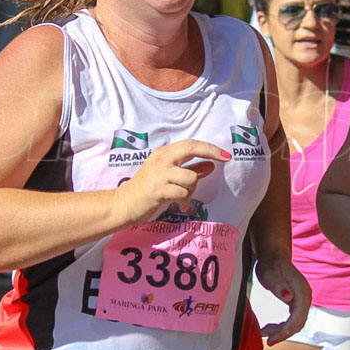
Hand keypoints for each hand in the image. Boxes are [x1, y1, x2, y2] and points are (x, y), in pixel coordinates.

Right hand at [111, 140, 229, 224]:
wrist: (123, 204)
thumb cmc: (146, 191)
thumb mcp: (168, 176)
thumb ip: (190, 170)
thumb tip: (211, 166)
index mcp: (163, 153)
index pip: (190, 144)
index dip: (210, 148)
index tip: (226, 155)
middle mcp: (161, 159)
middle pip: (191, 148)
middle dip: (211, 152)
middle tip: (224, 160)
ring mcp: (159, 174)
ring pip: (191, 177)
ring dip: (192, 190)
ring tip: (183, 198)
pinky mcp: (158, 190)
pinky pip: (183, 193)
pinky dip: (185, 201)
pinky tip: (179, 205)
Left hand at [254, 258, 310, 345]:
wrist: (274, 256)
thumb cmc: (271, 264)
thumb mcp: (270, 273)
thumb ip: (279, 285)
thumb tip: (288, 298)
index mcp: (301, 290)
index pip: (299, 315)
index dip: (287, 329)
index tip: (273, 338)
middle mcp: (305, 296)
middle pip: (298, 322)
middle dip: (283, 334)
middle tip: (268, 341)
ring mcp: (301, 300)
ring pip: (295, 323)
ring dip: (281, 331)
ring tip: (264, 334)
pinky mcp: (296, 303)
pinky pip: (292, 320)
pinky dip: (281, 326)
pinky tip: (269, 328)